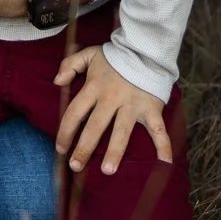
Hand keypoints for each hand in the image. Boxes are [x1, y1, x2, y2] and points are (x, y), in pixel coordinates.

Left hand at [54, 45, 171, 176]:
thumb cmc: (115, 56)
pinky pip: (158, 130)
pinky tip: (164, 164)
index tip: (60, 149)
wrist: (145, 49)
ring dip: (115, 151)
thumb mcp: (89, 54)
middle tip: (76, 166)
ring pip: (122, 131)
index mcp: (94, 87)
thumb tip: (56, 82)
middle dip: (84, 148)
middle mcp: (112, 98)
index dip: (65, 132)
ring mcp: (132, 105)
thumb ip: (69, 64)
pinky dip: (163, 146)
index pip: (75, 113)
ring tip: (107, 170)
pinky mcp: (151, 108)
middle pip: (95, 126)